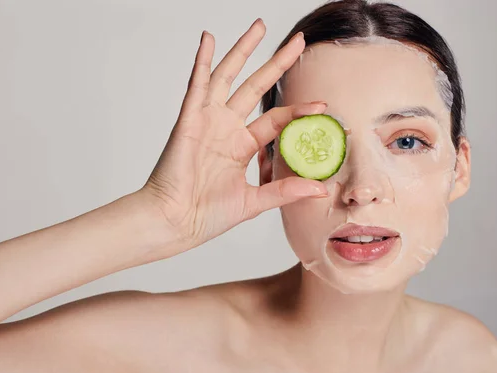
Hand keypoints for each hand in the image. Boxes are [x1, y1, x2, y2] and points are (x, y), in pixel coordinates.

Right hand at [142, 18, 328, 248]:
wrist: (175, 222)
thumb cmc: (205, 215)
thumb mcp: (254, 202)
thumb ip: (285, 191)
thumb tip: (320, 189)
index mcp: (240, 146)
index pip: (275, 120)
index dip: (298, 110)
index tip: (322, 105)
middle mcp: (225, 129)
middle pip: (255, 87)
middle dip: (276, 63)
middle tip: (297, 41)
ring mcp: (207, 121)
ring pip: (228, 77)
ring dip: (243, 51)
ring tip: (259, 27)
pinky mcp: (189, 120)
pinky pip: (196, 85)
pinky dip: (202, 61)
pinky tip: (209, 39)